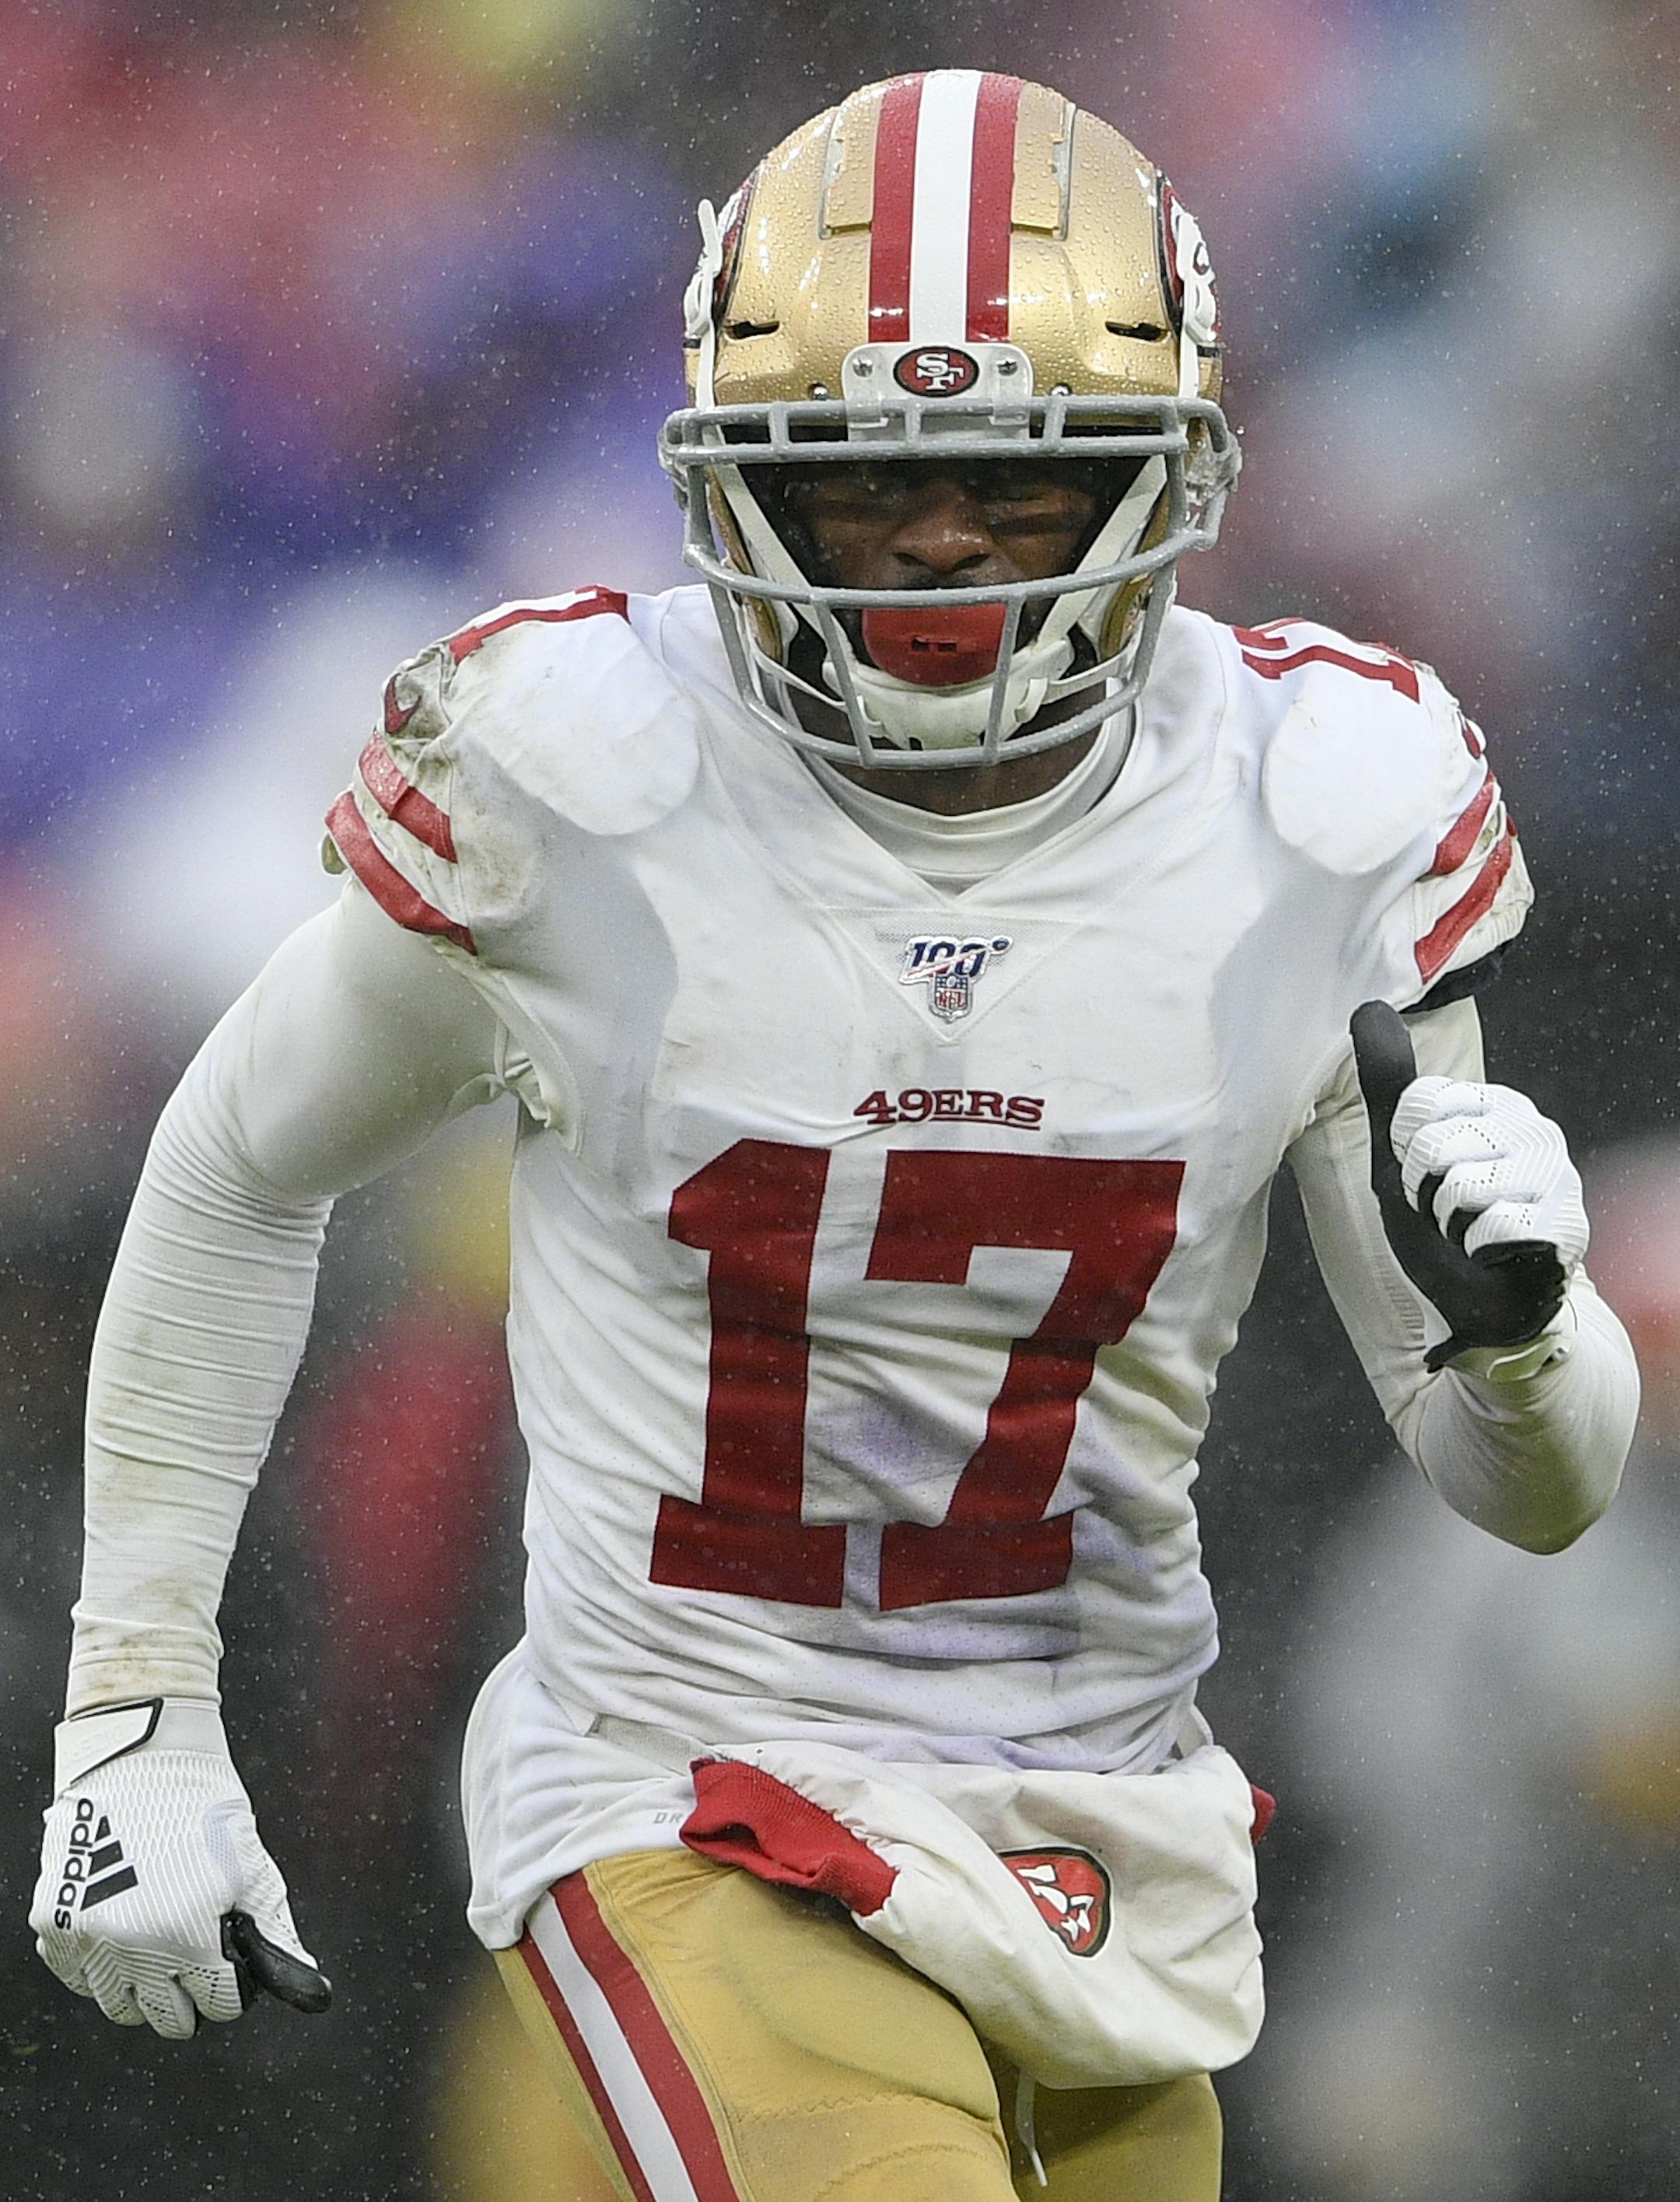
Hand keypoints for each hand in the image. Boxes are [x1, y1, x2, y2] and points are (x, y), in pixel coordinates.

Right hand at [30, 1698, 330, 2039]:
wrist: (143, 1758)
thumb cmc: (206, 1810)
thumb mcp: (252, 1869)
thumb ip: (276, 1934)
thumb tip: (310, 1984)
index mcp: (189, 1933)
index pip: (218, 2002)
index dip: (233, 1991)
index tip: (233, 1975)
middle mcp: (133, 1946)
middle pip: (167, 2017)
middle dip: (190, 1999)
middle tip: (196, 1970)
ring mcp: (88, 1938)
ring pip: (119, 2006)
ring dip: (144, 1992)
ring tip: (160, 1957)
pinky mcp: (53, 1923)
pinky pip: (77, 1978)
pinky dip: (99, 1970)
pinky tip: (122, 1942)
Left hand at [1350, 1002, 1583, 1370]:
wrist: (1479, 1300)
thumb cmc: (1439, 1221)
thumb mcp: (1400, 1150)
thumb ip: (1389, 1084)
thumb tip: (1368, 1007)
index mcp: (1495, 1103)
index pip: (1415, 1105)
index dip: (1403, 1151)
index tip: (1424, 1175)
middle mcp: (1534, 1128)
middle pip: (1433, 1145)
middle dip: (1422, 1190)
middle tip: (1446, 1210)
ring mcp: (1555, 1175)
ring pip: (1459, 1186)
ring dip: (1448, 1223)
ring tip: (1469, 1230)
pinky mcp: (1566, 1224)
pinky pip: (1490, 1226)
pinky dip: (1477, 1249)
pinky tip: (1494, 1252)